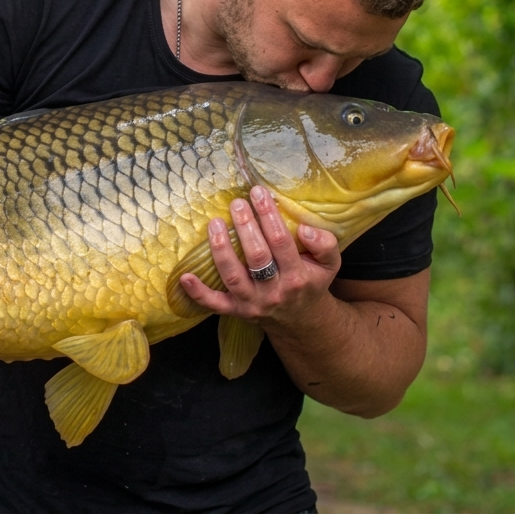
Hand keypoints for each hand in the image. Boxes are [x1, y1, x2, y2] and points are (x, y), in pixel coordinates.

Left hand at [179, 186, 341, 326]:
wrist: (302, 322)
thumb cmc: (311, 283)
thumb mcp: (329, 265)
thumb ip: (324, 244)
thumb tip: (304, 229)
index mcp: (298, 277)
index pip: (281, 241)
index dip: (268, 215)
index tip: (258, 193)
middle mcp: (274, 292)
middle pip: (257, 257)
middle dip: (245, 227)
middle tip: (236, 203)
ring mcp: (253, 303)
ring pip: (234, 277)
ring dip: (221, 249)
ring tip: (214, 223)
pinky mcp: (237, 312)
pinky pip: (215, 304)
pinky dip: (198, 293)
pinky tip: (185, 276)